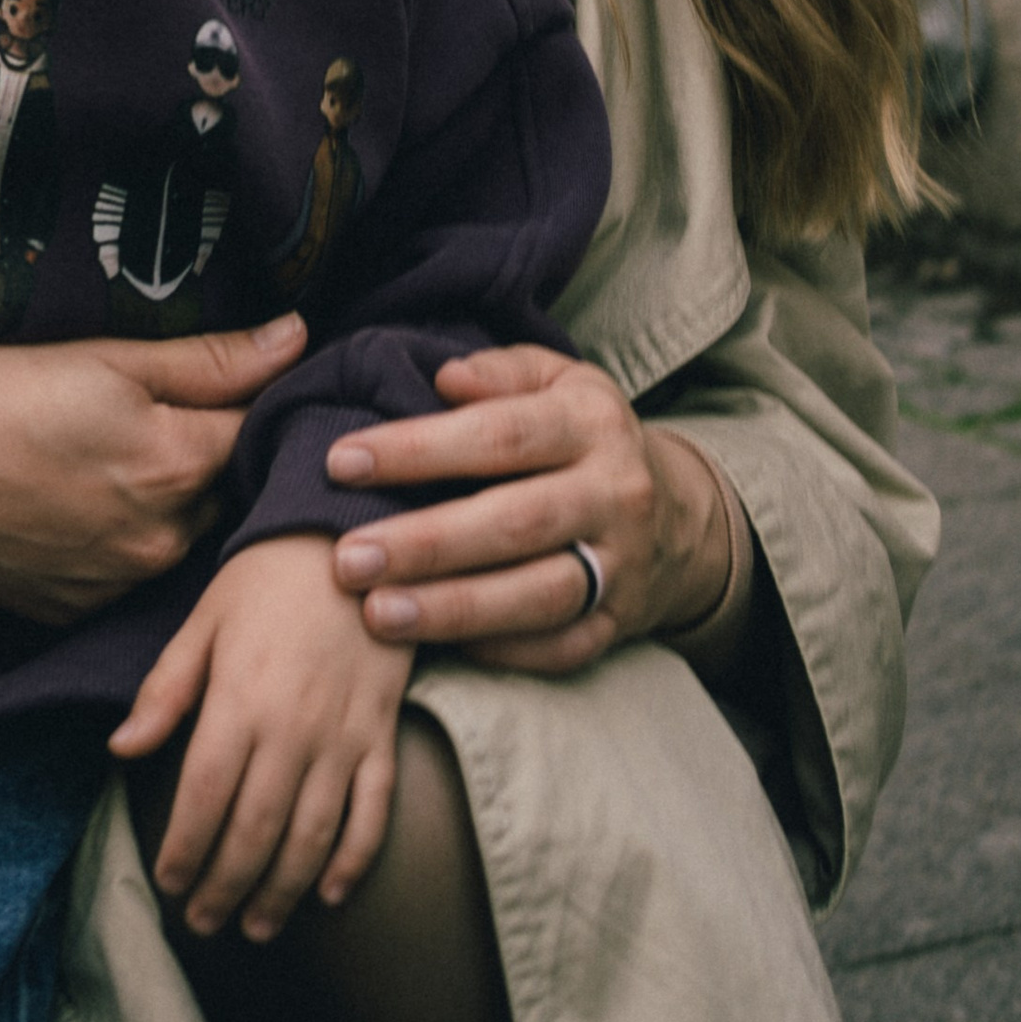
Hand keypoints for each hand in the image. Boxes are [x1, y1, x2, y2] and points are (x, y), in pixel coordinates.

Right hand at [0, 311, 306, 623]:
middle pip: (225, 493)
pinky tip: (74, 498)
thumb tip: (298, 338)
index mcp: (179, 466)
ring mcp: (115, 586)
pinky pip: (123, 573)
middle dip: (216, 455)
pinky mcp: (70, 613)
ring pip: (176, 536)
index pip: (263, 434)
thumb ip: (210, 358)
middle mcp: (161, 541)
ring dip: (168, 502)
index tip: (249, 379)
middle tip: (170, 410)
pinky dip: (117, 538)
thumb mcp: (104, 357)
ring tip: (111, 454)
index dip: (262, 402)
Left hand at [111, 532, 411, 940]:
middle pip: (255, 831)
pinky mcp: (380, 734)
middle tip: (204, 923)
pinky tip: (331, 893)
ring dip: (283, 891)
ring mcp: (343, 736)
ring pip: (312, 836)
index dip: (184, 850)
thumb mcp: (204, 621)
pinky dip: (354, 860)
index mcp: (239, 699)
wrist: (354, 537)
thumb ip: (165, 690)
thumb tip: (121, 749)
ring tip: (256, 926)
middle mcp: (292, 728)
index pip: (203, 797)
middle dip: (225, 887)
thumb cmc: (266, 578)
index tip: (169, 884)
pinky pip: (372, 812)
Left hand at [323, 347, 735, 674]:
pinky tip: (437, 646)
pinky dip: (498, 650)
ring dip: (452, 609)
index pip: (499, 436)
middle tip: (347, 558)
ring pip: (536, 595)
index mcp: (591, 423)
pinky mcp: (619, 626)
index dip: (418, 449)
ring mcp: (621, 567)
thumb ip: (500, 372)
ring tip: (377, 613)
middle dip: (424, 544)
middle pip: (514, 524)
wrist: (677, 515)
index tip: (342, 462)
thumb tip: (445, 378)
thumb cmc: (582, 435)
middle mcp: (614, 495)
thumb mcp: (556, 380)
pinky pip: (558, 648)